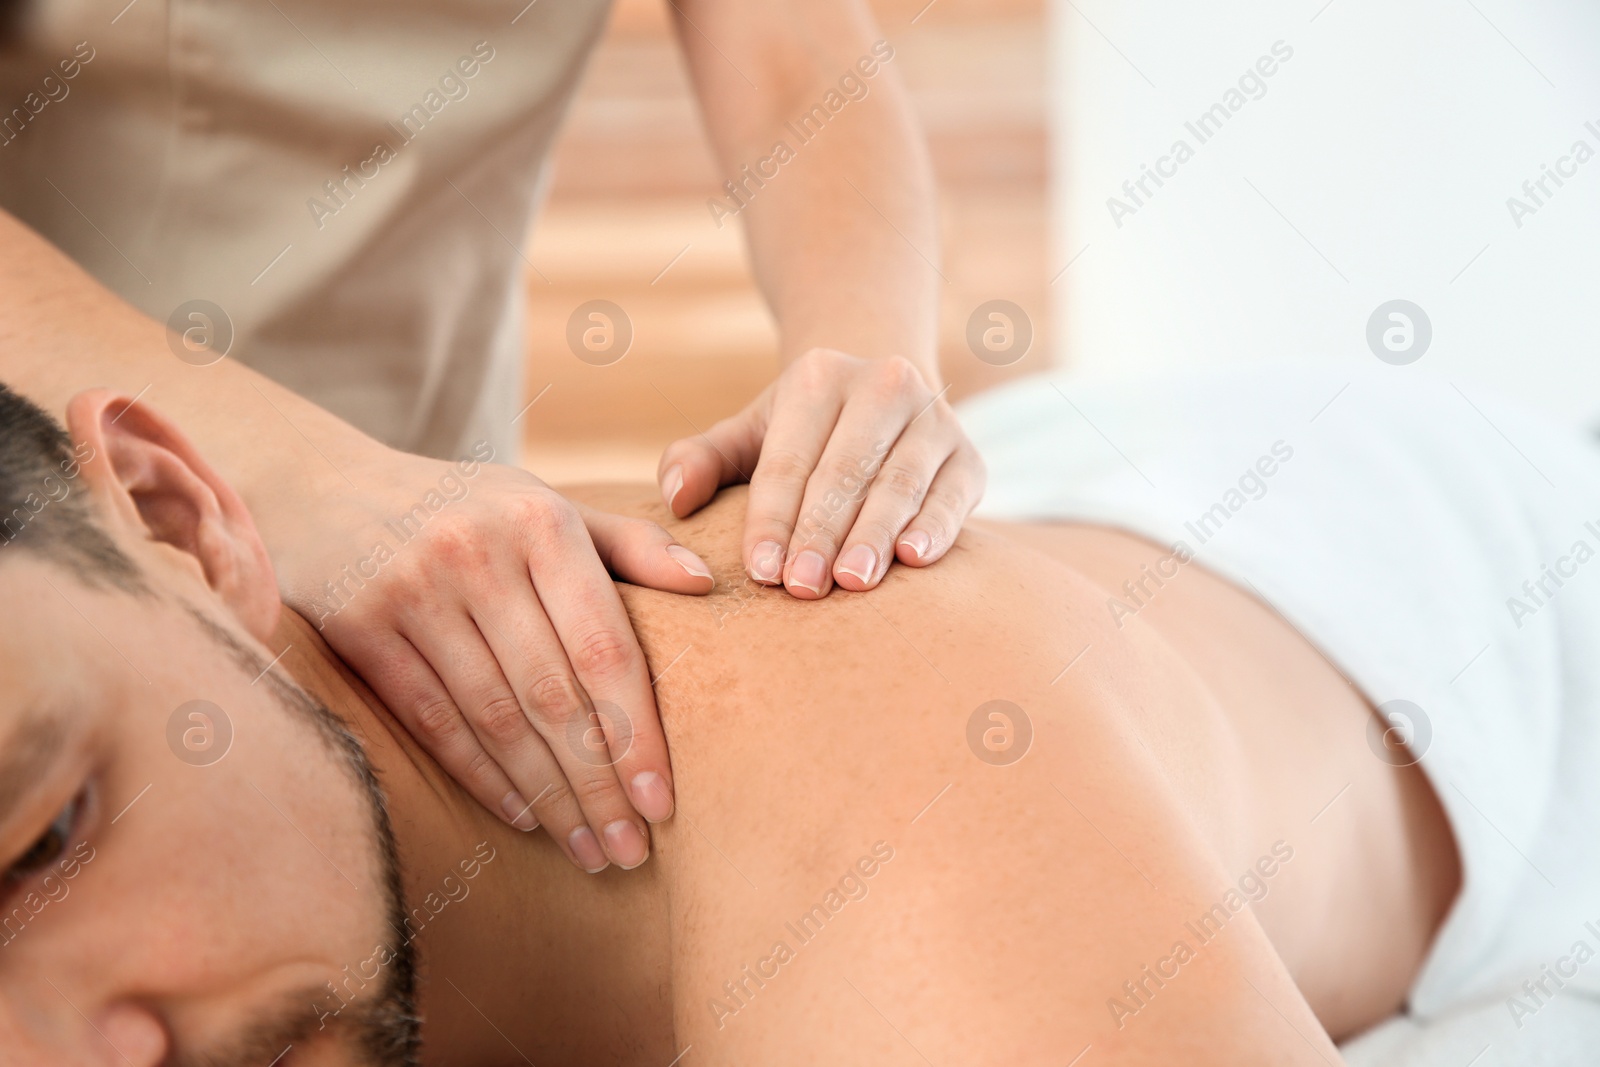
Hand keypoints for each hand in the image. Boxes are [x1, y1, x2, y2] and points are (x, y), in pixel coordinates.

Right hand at [265, 444, 713, 872]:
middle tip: (632, 851)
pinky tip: (524, 816)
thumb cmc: (466, 508)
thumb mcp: (545, 506)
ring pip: (495, 718)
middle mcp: (478, 553)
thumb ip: (629, 544)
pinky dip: (481, 775)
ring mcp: (411, 590)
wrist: (322, 484)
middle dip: (598, 784)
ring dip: (547, 796)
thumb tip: (707, 584)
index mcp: (541, 523)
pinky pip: (432, 720)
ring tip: (588, 850)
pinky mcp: (357, 626)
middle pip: (553, 695)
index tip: (664, 801)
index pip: (604, 647)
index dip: (637, 732)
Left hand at [657, 348, 984, 597]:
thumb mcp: (750, 434)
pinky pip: (952, 494)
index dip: (773, 517)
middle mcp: (884, 385)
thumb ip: (703, 460)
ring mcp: (934, 419)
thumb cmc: (804, 433)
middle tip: (801, 587)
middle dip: (821, 532)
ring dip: (875, 534)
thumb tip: (675, 498)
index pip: (789, 459)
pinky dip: (936, 525)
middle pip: (845, 471)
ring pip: (900, 482)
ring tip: (852, 582)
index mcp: (820, 377)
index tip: (761, 570)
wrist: (885, 397)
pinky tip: (913, 557)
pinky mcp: (969, 456)